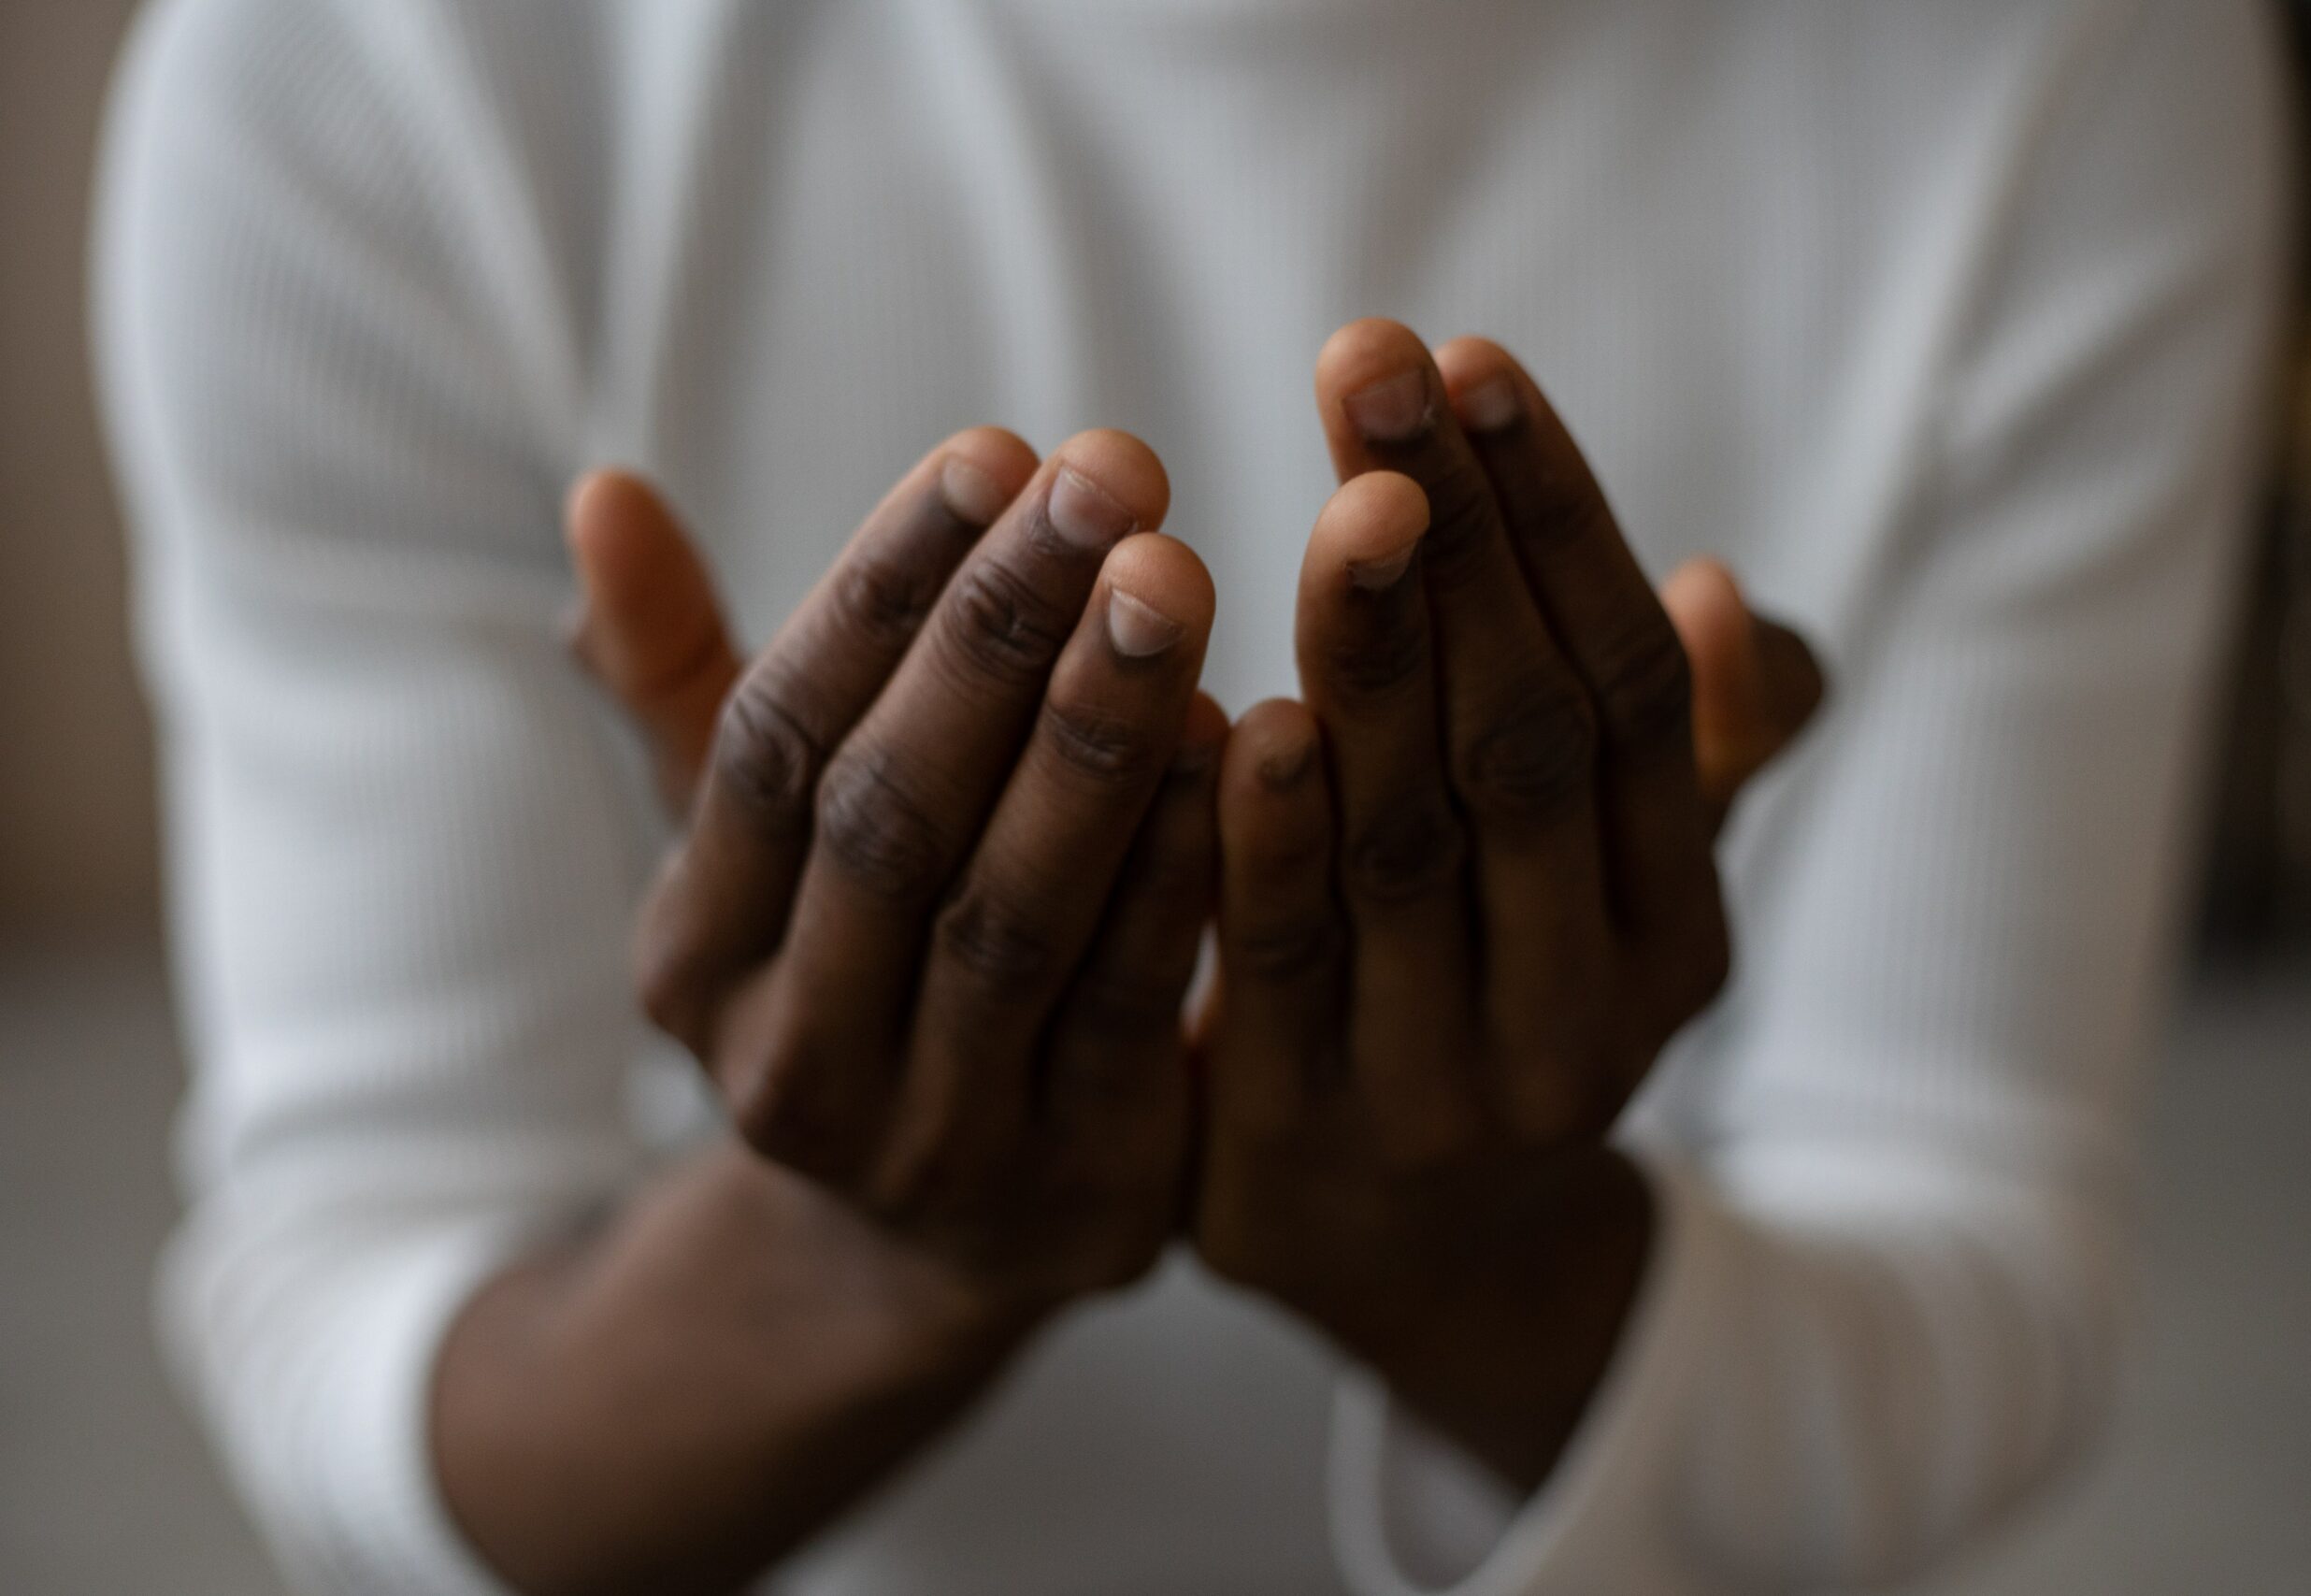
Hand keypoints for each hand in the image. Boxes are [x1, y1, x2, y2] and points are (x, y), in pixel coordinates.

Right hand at [580, 429, 1222, 1329]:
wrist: (916, 1254)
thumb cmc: (848, 973)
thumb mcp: (751, 850)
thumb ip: (682, 679)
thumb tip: (600, 492)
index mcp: (698, 951)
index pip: (774, 742)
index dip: (880, 591)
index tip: (993, 449)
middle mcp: (792, 1053)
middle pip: (892, 815)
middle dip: (1001, 633)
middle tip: (1114, 473)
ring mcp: (934, 1134)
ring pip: (1011, 911)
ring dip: (1097, 735)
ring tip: (1178, 576)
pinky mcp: (1079, 1181)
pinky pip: (1132, 1003)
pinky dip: (1185, 869)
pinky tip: (1249, 735)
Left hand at [1193, 321, 1822, 1490]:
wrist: (1429, 1276)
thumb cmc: (1515, 1012)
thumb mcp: (1625, 905)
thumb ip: (1681, 762)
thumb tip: (1724, 600)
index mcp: (1675, 929)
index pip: (1624, 694)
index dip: (1557, 524)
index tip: (1475, 364)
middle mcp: (1580, 1006)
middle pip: (1525, 743)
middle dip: (1455, 540)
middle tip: (1375, 360)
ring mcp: (1442, 1082)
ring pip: (1412, 841)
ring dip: (1378, 655)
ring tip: (1346, 492)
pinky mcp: (1294, 1136)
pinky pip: (1280, 963)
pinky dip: (1268, 835)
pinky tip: (1245, 709)